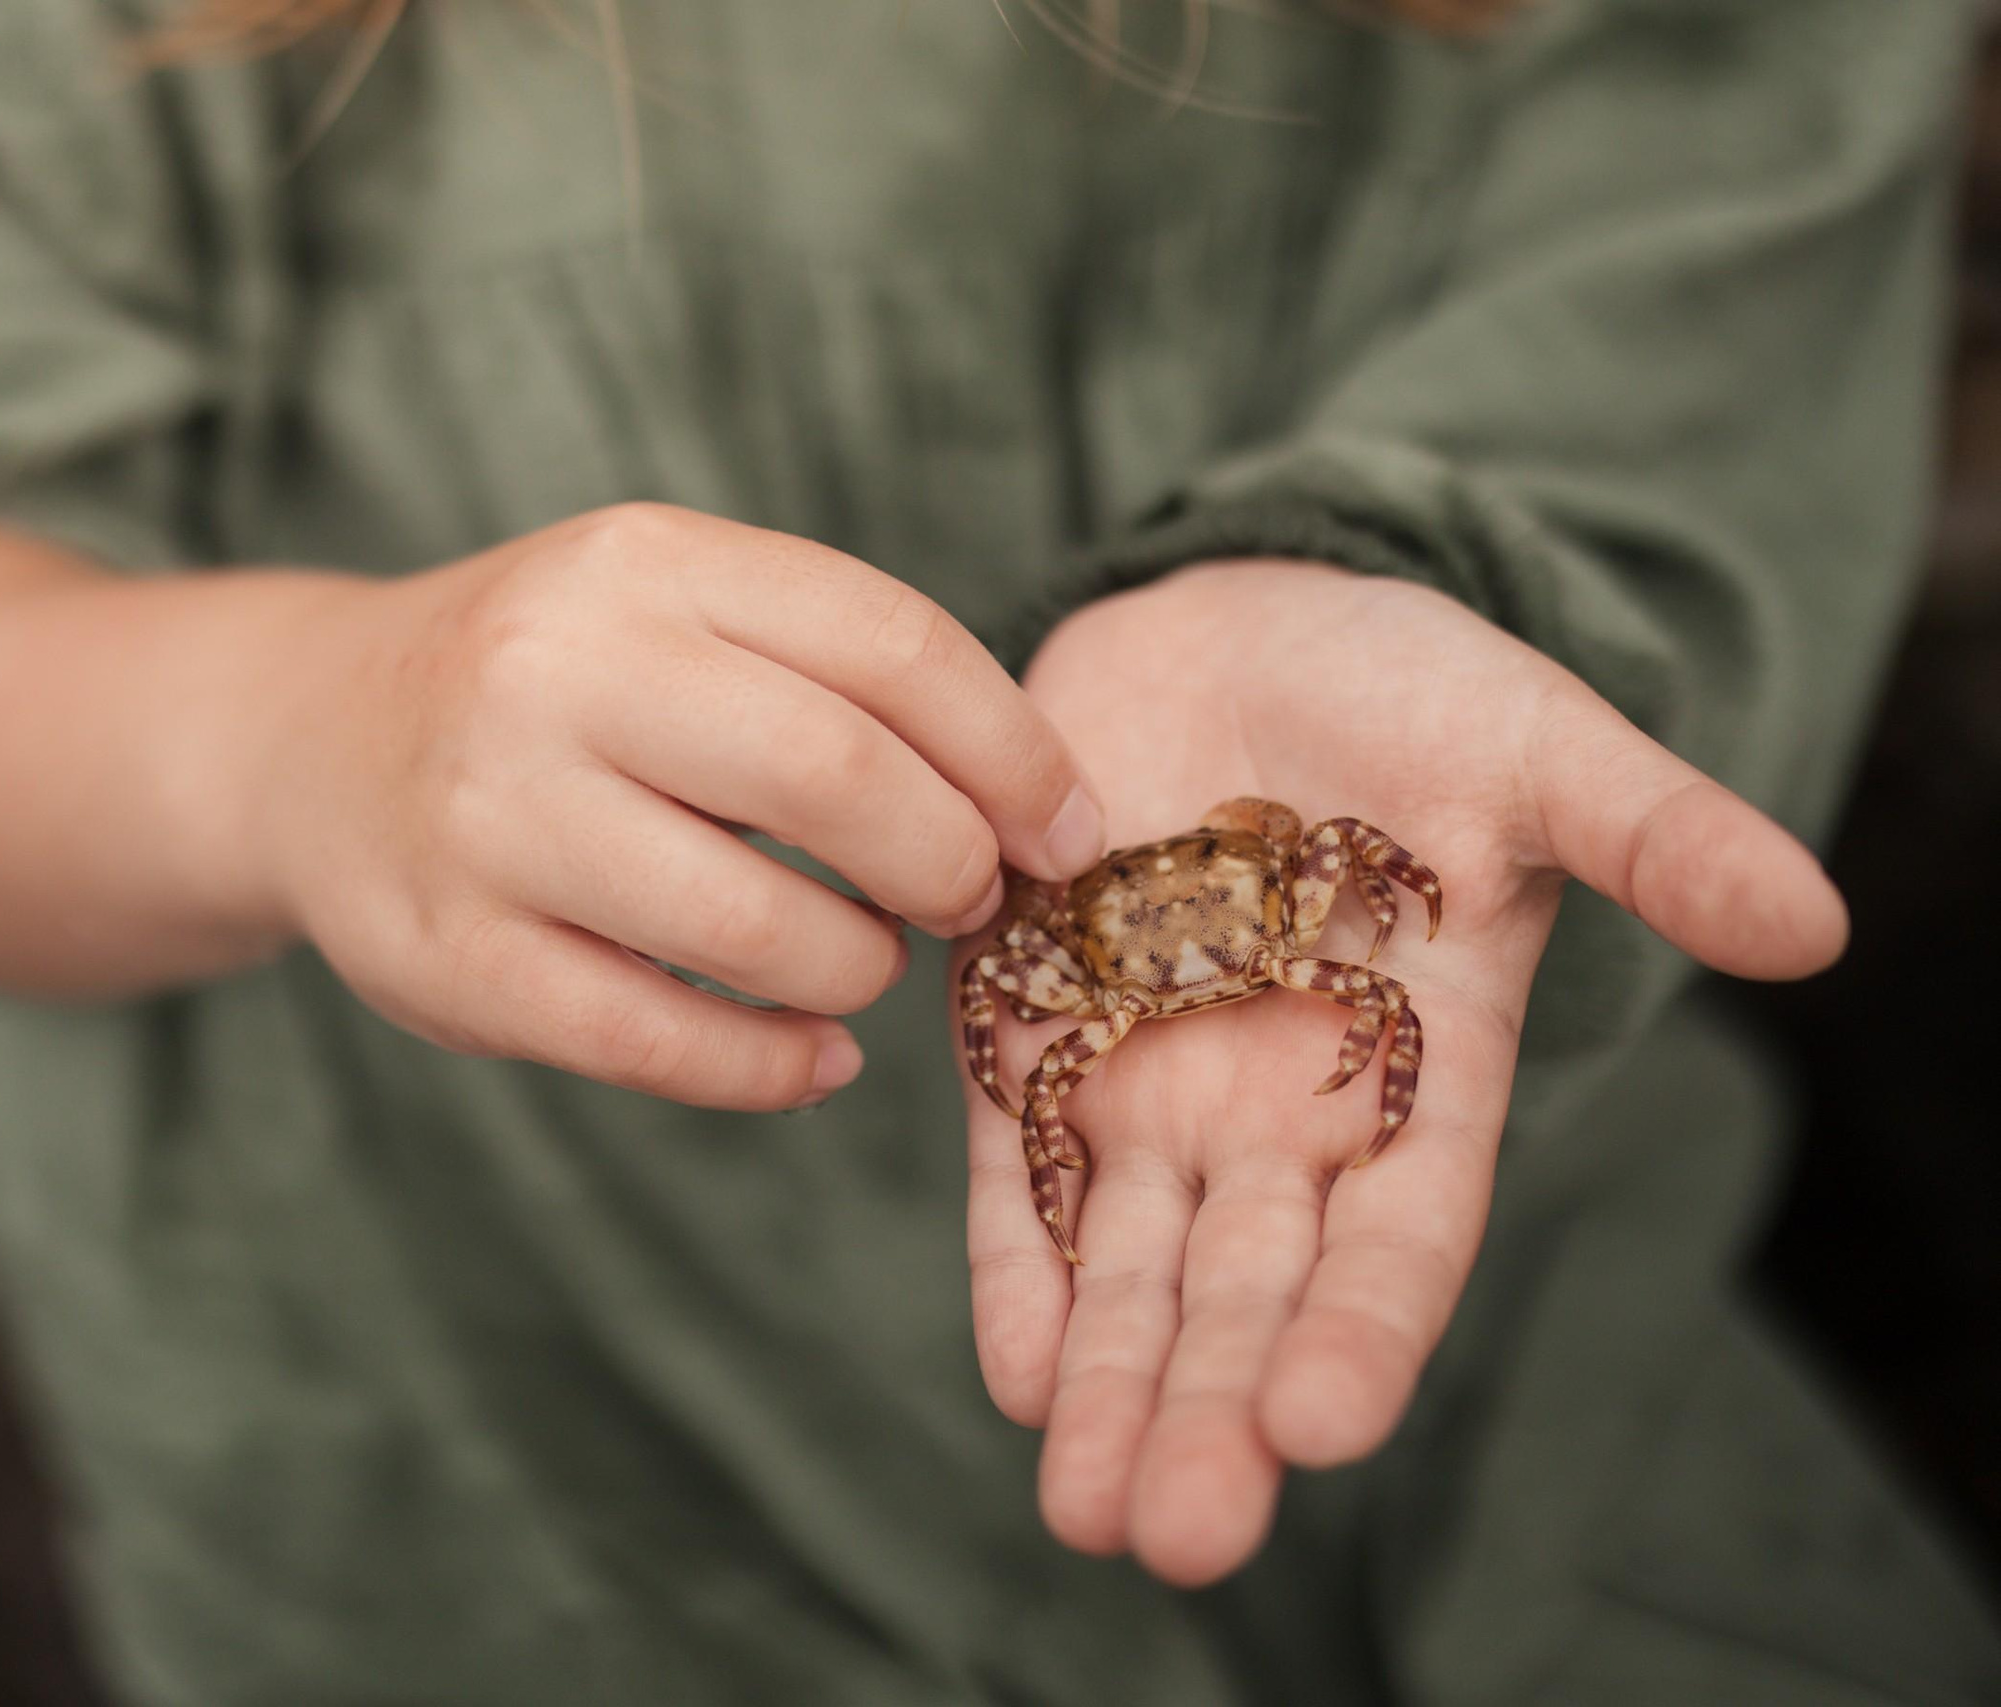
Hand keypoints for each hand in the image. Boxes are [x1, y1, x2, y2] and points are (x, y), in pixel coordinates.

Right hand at [274, 503, 1103, 1109]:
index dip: (1013, 751)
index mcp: (643, 562)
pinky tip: (810, 1057)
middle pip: (834, 778)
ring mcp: (490, 817)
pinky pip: (660, 1043)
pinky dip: (772, 1068)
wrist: (310, 739)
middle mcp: (552, 669)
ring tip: (859, 963)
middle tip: (965, 901)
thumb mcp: (670, 609)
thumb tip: (1035, 811)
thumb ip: (833, 673)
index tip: (1064, 830)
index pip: (888, 643)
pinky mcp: (449, 958)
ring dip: (856, 969)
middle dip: (947, 863)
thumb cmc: (552, 682)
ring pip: (753, 929)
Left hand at [955, 560, 1845, 1583]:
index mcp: (1419, 1072)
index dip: (1361, 1332)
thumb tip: (1820, 926)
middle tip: (1178, 1532)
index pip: (1396, 1236)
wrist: (1240, 623)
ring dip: (1107, 1384)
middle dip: (1212, 1407)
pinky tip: (1015, 1377)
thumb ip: (1657, 838)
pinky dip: (1014, 1272)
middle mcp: (1281, 1110)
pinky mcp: (1032, 1033)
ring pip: (1129, 1266)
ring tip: (1081, 1511)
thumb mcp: (1542, 751)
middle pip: (1249, 1289)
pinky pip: (1016, 1176)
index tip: (1322, 1427)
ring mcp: (1151, 1083)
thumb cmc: (1413, 695)